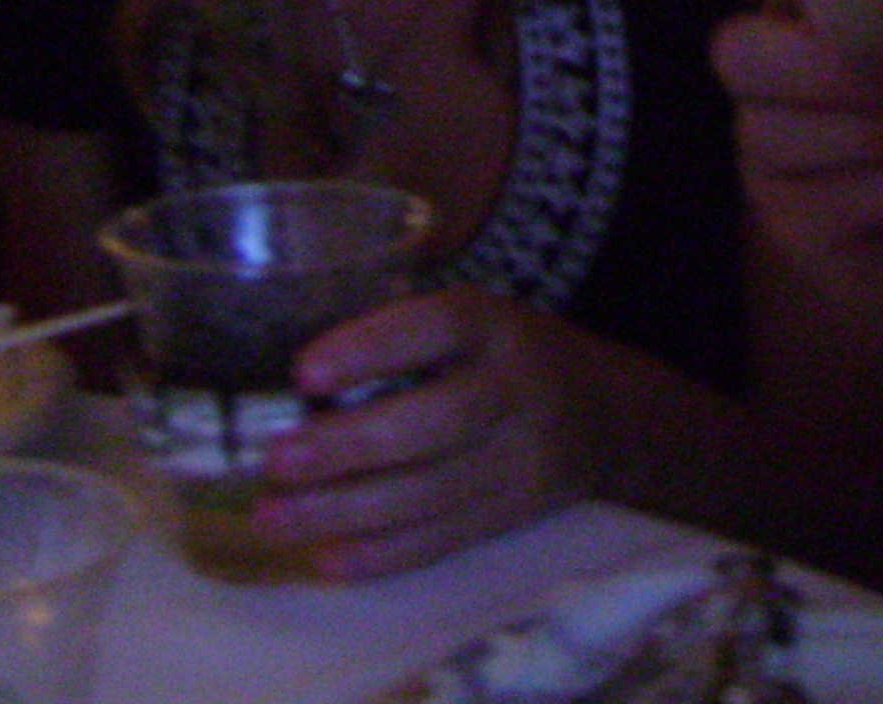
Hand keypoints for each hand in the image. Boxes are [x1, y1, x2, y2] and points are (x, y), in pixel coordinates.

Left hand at [251, 286, 603, 578]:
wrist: (610, 415)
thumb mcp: (479, 324)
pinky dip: (381, 555)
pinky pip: (443, 540)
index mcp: (500, 327)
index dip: (373, 347)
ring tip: (273, 519)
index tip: (304, 372)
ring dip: (343, 511)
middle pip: (434, 422)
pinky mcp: (515, 515)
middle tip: (275, 462)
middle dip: (346, 446)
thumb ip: (408, 343)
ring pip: (430, 493)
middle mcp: (518, 389)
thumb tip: (296, 388)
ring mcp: (523, 459)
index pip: (440, 326)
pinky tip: (326, 559)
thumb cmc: (510, 359)